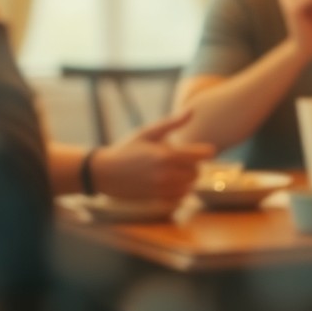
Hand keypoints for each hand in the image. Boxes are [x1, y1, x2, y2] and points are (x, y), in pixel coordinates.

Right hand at [90, 113, 215, 200]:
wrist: (106, 172)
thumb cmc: (128, 148)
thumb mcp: (148, 132)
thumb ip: (172, 123)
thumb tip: (192, 110)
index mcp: (167, 155)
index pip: (201, 156)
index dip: (205, 151)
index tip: (203, 150)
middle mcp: (166, 174)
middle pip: (197, 172)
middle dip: (194, 165)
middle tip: (184, 159)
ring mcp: (162, 189)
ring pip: (190, 186)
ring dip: (188, 178)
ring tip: (176, 169)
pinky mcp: (157, 199)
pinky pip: (180, 197)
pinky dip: (181, 190)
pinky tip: (172, 182)